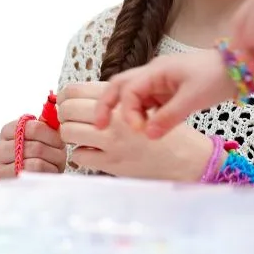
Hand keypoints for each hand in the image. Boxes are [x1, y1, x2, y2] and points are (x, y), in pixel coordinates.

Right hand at [0, 117, 65, 179]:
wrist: (31, 184)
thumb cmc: (38, 157)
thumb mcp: (41, 139)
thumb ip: (45, 125)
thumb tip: (55, 106)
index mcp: (7, 131)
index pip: (31, 126)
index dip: (50, 133)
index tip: (59, 140)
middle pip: (35, 145)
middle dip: (53, 151)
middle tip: (60, 154)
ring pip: (36, 161)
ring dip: (52, 163)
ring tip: (55, 164)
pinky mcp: (6, 184)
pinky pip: (34, 176)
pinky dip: (46, 173)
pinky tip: (48, 173)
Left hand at [60, 81, 213, 179]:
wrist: (188, 158)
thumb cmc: (168, 130)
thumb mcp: (145, 102)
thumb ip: (117, 99)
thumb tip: (81, 98)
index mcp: (122, 99)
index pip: (76, 91)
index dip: (67, 97)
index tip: (68, 103)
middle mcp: (115, 118)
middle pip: (67, 109)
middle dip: (65, 115)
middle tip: (71, 120)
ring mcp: (111, 142)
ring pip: (68, 132)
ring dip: (70, 134)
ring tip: (81, 136)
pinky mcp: (112, 163)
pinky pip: (79, 156)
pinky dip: (81, 154)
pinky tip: (93, 152)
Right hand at [95, 51, 234, 138]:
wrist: (240, 69)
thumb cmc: (216, 77)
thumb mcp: (193, 99)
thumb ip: (168, 117)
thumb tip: (147, 135)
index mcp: (156, 70)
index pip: (127, 89)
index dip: (127, 111)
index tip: (138, 130)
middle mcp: (153, 74)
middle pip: (120, 86)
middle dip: (108, 105)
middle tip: (100, 126)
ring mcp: (161, 82)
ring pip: (133, 95)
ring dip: (128, 111)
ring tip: (129, 131)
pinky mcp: (169, 91)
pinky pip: (149, 102)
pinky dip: (144, 115)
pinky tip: (148, 128)